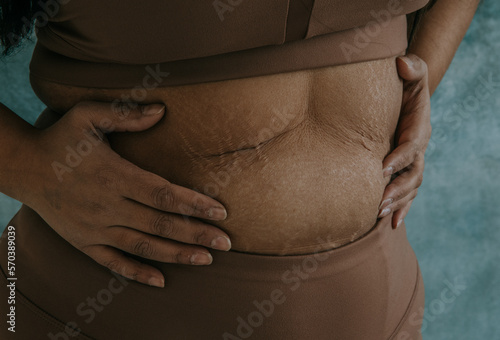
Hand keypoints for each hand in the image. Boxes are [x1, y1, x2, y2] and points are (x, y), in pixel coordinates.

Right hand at [24, 101, 231, 287]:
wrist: (23, 167)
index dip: (194, 204)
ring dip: (177, 254)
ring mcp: (95, 228)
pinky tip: (161, 281)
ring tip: (207, 259)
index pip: (163, 194)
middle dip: (196, 234)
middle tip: (226, 242)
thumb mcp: (87, 116)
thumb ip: (124, 115)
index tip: (220, 211)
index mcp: (113, 176)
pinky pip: (112, 263)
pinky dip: (137, 273)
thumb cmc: (61, 139)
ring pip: (143, 246)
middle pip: (160, 224)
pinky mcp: (83, 242)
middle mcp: (107, 206)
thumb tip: (162, 110)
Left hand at [378, 54, 431, 228]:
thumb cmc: (405, 85)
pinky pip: (405, 194)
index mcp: (418, 128)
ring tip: (379, 215)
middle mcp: (417, 149)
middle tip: (379, 203)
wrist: (405, 99)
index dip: (399, 157)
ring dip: (397, 203)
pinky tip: (391, 225)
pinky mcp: (403, 171)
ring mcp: (412, 163)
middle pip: (412, 174)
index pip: (411, 145)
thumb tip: (401, 63)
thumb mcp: (411, 72)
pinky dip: (401, 210)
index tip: (382, 168)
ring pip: (409, 188)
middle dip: (397, 190)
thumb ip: (411, 66)